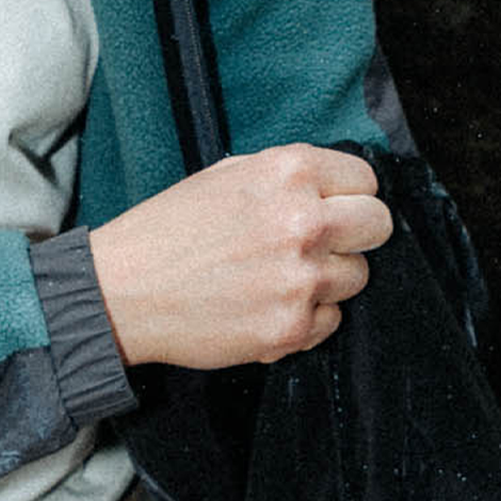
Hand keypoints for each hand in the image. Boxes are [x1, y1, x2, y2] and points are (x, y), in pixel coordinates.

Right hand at [88, 145, 392, 369]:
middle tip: (321, 246)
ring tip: (279, 279)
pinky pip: (331, 322)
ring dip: (328, 280)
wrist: (122, 292)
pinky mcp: (290, 328)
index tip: (334, 208)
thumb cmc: (168, 232)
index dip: (350, 195)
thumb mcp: (227, 176)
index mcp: (289, 172)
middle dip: (356, 235)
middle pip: (378, 226)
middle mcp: (303, 221)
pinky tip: (266, 306)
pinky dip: (307, 318)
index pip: (366, 179)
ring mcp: (300, 279)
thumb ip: (288, 179)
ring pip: (357, 278)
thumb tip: (336, 191)